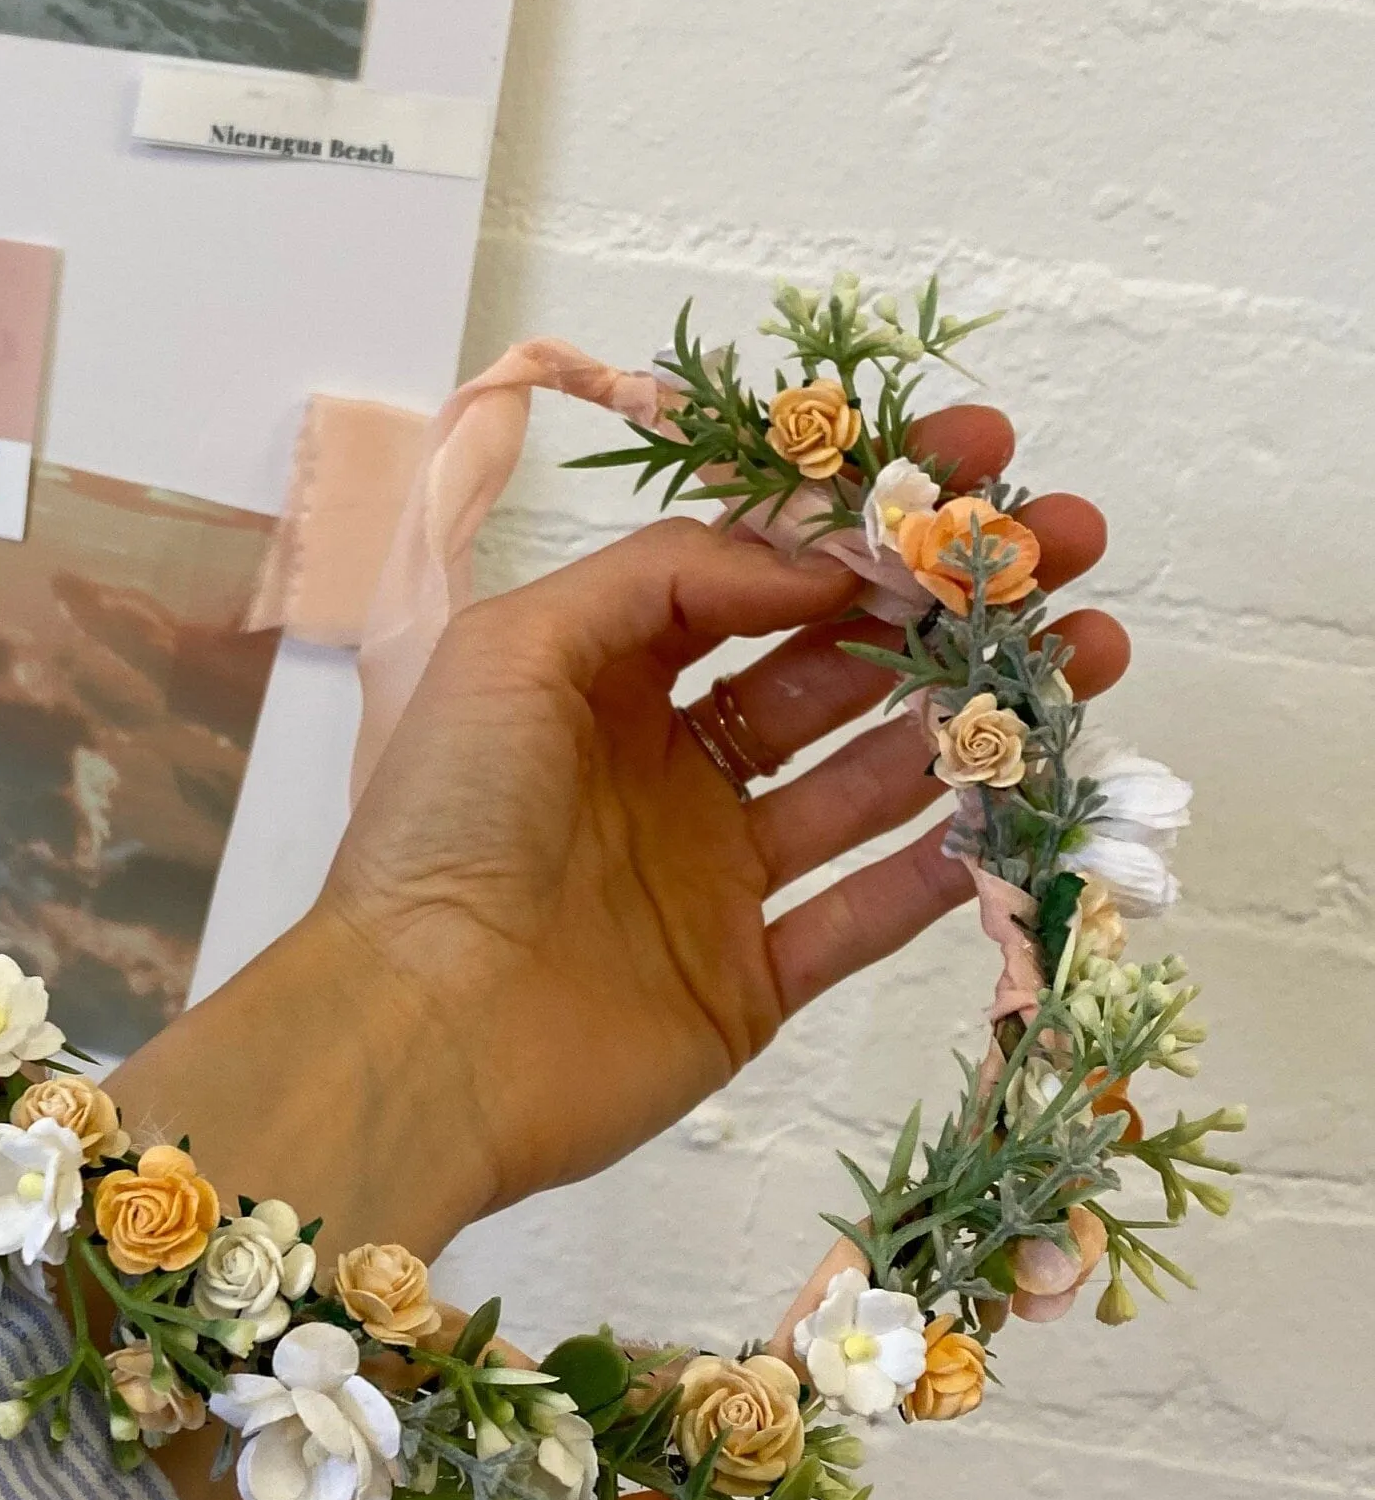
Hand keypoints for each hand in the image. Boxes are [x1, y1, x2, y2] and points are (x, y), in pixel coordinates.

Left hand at [311, 406, 1126, 1228]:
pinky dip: (941, 871)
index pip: (754, 577)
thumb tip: (811, 553)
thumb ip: (664, 577)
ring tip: (1083, 659)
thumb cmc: (444, 823)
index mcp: (603, 679)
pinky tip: (1016, 806)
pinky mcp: (747, 985)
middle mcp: (666, 769)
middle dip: (946, 611)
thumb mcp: (518, 648)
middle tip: (1066, 555)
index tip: (970, 465)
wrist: (416, 1034)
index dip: (855, 522)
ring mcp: (712, 878)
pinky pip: (863, 917)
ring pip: (870, 785)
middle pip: (832, 671)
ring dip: (972, 723)